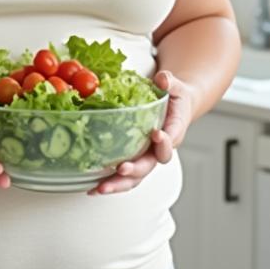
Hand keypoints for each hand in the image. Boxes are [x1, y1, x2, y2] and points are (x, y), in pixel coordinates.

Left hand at [88, 69, 194, 195]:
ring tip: (99, 189)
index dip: (165, 142)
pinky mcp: (134, 159)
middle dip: (135, 170)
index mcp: (173, 132)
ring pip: (135, 177)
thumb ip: (170, 83)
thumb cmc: (175, 98)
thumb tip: (162, 79)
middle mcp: (159, 150)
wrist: (177, 107)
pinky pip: (123, 175)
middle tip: (121, 170)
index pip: (172, 141)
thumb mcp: (176, 86)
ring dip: (117, 184)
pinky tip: (92, 188)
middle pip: (149, 166)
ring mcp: (146, 157)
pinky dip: (109, 182)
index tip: (157, 135)